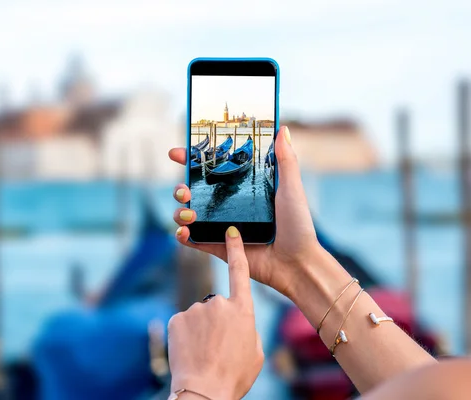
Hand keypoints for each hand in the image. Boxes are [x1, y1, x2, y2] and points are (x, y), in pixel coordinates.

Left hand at [168, 228, 263, 399]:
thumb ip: (247, 328)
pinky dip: (186, 335)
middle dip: (217, 322)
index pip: (240, 272)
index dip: (236, 250)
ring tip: (205, 353)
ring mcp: (196, 309)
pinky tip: (190, 351)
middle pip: (218, 305)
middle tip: (218, 347)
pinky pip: (184, 323)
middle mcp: (218, 303)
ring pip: (199, 316)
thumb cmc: (234, 375)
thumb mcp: (255, 352)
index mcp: (242, 310)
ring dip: (201, 330)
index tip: (231, 231)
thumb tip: (236, 320)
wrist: (204, 391)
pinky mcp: (177, 318)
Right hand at [170, 126, 321, 298]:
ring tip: (189, 213)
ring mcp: (221, 227)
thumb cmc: (298, 225)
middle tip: (184, 189)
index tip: (177, 153)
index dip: (192, 160)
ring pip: (188, 214)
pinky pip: (193, 241)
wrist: (297, 263)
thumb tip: (282, 129)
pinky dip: (182, 235)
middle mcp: (228, 206)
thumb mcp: (291, 188)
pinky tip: (184, 231)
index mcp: (242, 188)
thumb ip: (285, 160)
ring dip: (179, 211)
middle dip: (180, 187)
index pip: (211, 170)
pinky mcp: (219, 248)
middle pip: (193, 191)